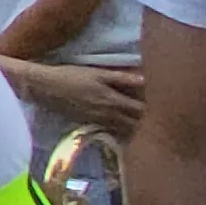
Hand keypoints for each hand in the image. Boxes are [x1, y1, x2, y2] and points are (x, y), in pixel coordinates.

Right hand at [5, 58, 144, 135]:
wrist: (44, 88)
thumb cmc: (70, 76)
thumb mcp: (96, 73)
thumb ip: (121, 77)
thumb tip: (145, 80)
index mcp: (113, 100)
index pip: (141, 110)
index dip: (153, 108)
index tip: (161, 104)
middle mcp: (108, 115)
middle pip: (135, 123)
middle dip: (147, 121)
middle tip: (157, 116)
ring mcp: (99, 121)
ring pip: (124, 130)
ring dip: (135, 128)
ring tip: (143, 124)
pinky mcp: (90, 124)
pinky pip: (112, 131)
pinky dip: (121, 130)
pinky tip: (123, 127)